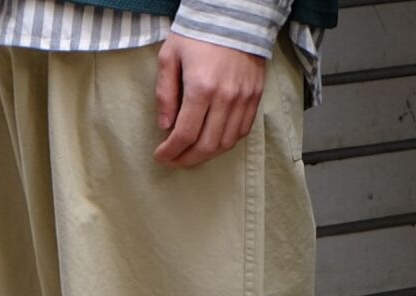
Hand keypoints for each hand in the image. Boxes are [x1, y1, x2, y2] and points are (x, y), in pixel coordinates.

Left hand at [154, 33, 264, 168]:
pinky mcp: (255, 97)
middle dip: (187, 159)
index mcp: (201, 88)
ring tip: (191, 154)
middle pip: (206, 146)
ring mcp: (243, 99)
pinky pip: (241, 132)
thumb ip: (165, 94)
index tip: (160, 156)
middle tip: (174, 161)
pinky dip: (225, 143)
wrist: (235, 13)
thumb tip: (165, 126)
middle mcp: (225, 98)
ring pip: (225, 144)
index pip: (185, 134)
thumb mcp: (170, 56)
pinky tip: (212, 142)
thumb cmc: (198, 33)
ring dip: (206, 155)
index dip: (171, 152)